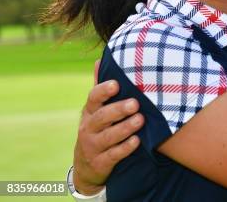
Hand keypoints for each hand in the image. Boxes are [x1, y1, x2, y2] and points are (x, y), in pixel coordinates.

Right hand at [73, 61, 142, 194]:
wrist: (86, 165)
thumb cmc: (98, 128)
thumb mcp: (96, 109)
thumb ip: (101, 89)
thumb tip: (99, 60)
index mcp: (89, 112)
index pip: (93, 98)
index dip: (103, 91)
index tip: (116, 84)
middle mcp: (88, 128)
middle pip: (102, 117)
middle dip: (118, 109)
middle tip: (135, 103)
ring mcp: (93, 146)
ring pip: (108, 136)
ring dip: (125, 128)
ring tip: (140, 119)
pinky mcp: (101, 162)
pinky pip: (113, 155)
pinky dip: (125, 148)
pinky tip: (137, 141)